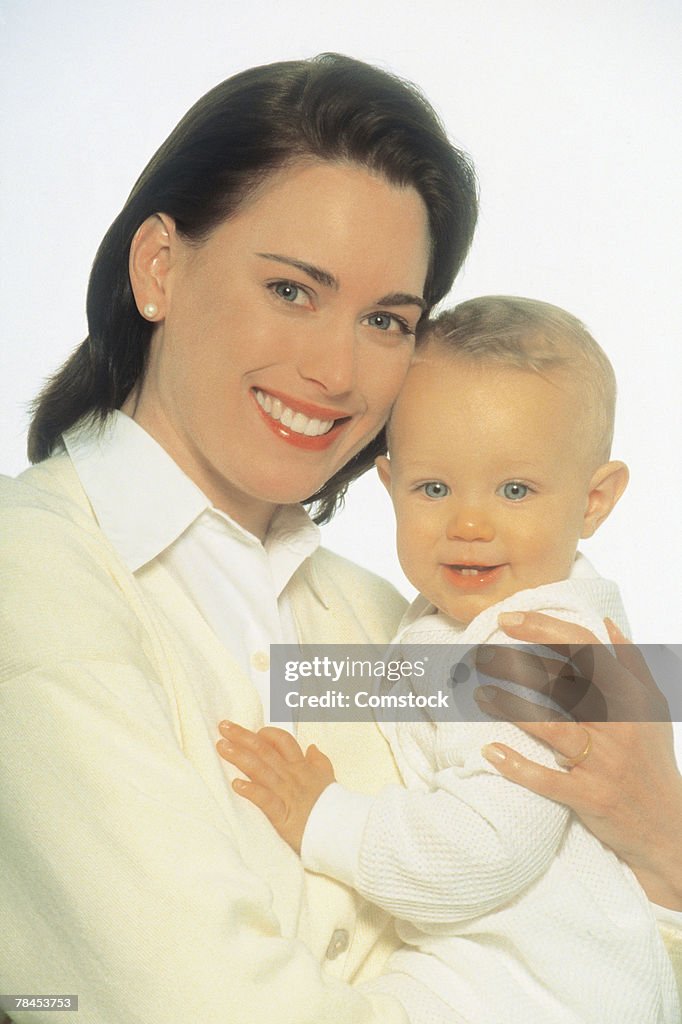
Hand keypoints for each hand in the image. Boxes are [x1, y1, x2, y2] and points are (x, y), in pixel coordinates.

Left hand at [216, 722, 334, 853]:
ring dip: (240, 757)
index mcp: (301, 767)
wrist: (342, 831)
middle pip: (265, 750)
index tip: (253, 731)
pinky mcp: (282, 815)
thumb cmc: (334, 807)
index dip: (267, 733)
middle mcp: (291, 776)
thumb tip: (312, 747)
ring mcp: (286, 794)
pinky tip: (236, 784)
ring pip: (260, 770)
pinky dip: (251, 791)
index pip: (283, 742)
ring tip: (222, 747)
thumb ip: (319, 761)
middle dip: (243, 737)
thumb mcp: (328, 778)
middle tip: (224, 726)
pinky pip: (265, 800)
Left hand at [475, 616, 681, 908]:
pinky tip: (490, 750)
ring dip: (512, 709)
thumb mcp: (653, 707)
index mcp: (630, 697)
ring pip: (553, 727)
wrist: (668, 827)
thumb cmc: (653, 760)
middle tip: (480, 654)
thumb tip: (607, 623)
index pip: (585, 649)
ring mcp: (604, 762)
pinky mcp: (590, 796)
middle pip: (562, 682)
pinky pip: (549, 779)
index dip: (544, 630)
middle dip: (516, 664)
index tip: (509, 619)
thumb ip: (631, 663)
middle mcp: (619, 725)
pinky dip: (518, 766)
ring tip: (480, 694)